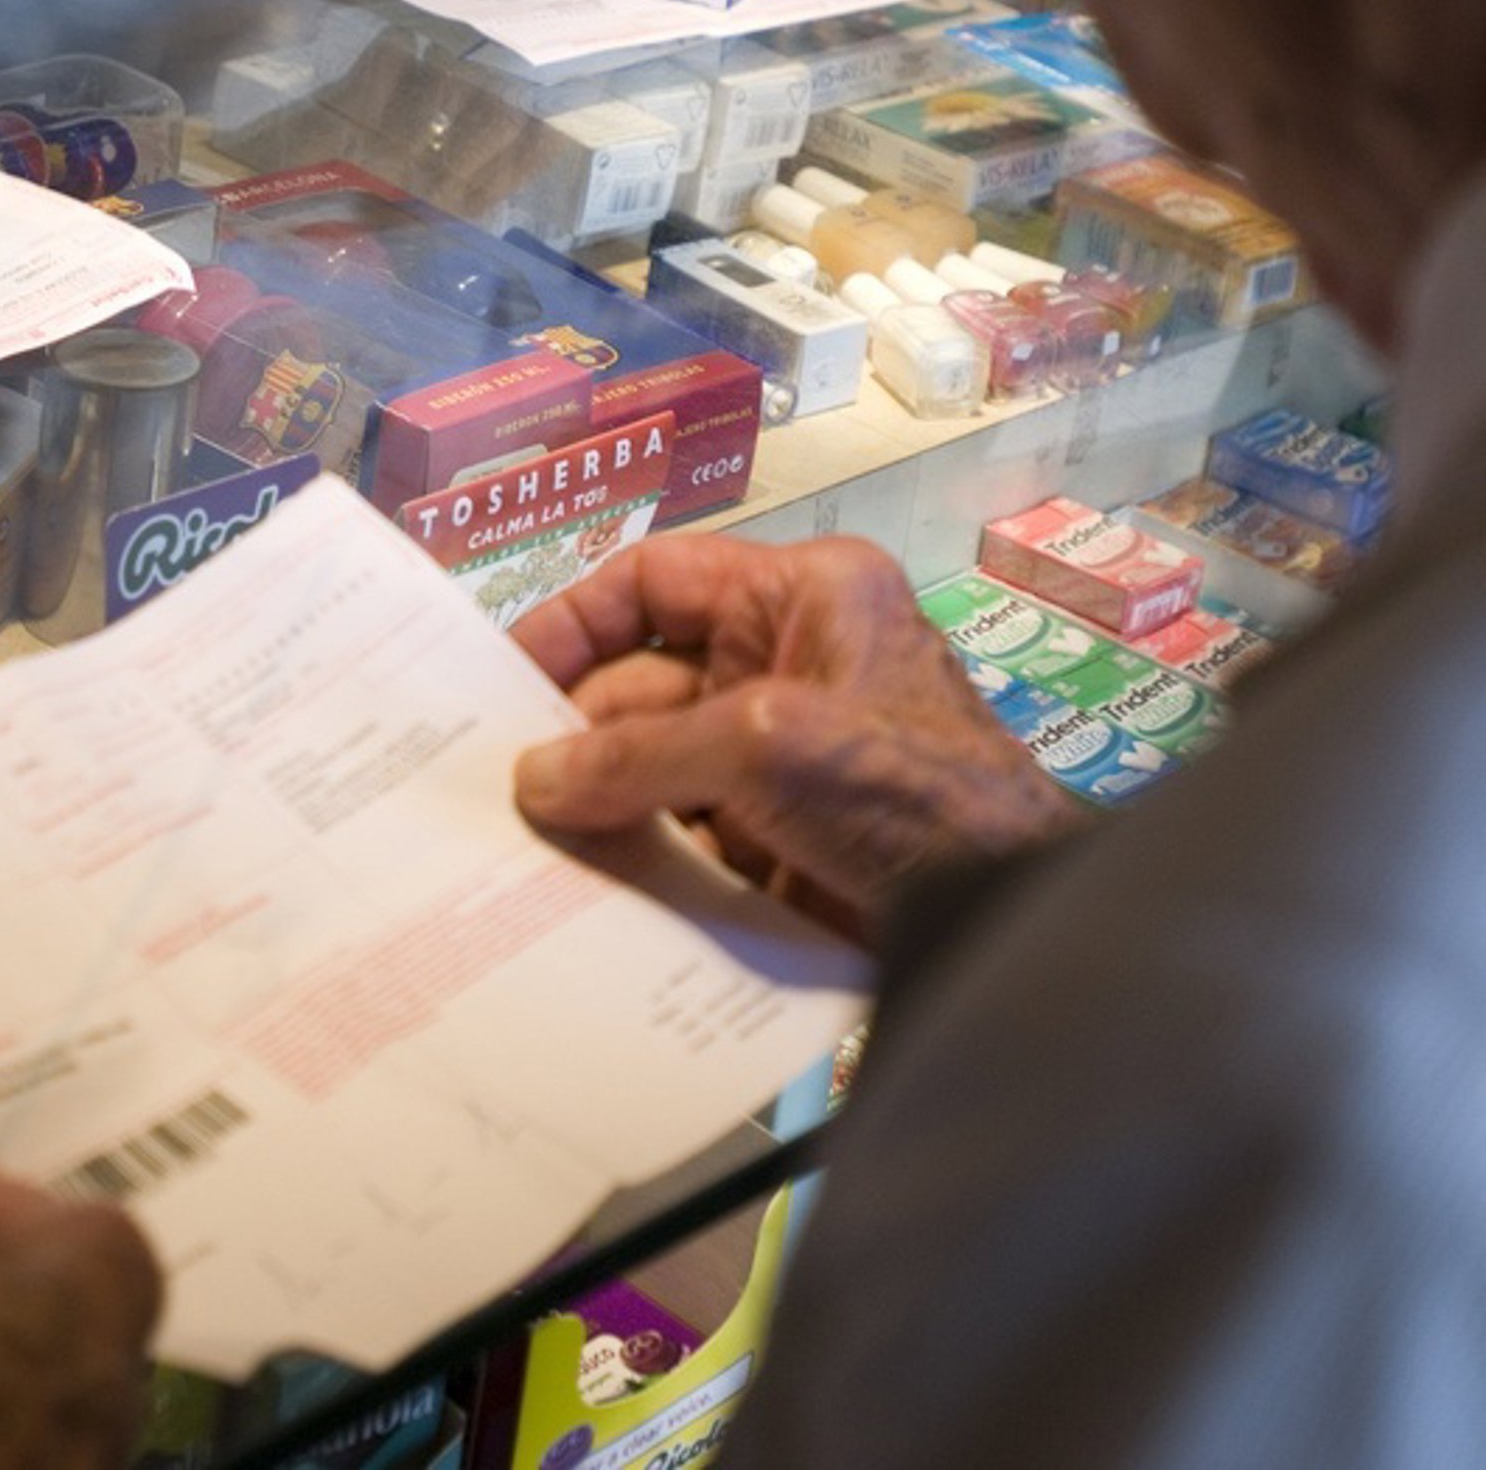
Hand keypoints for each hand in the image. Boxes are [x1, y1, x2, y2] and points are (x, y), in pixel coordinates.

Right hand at [513, 535, 1073, 948]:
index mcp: (804, 596)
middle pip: (647, 680)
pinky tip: (578, 892)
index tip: (503, 680)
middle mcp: (791, 660)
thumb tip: (532, 781)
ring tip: (516, 846)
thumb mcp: (762, 748)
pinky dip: (638, 857)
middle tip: (492, 789)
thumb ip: (638, 756)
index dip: (576, 620)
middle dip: (577, 733)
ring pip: (660, 764)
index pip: (659, 579)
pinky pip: (688, 832)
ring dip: (600, 803)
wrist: (1006, 921)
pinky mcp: (785, 837)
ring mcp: (787, 754)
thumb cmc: (903, 792)